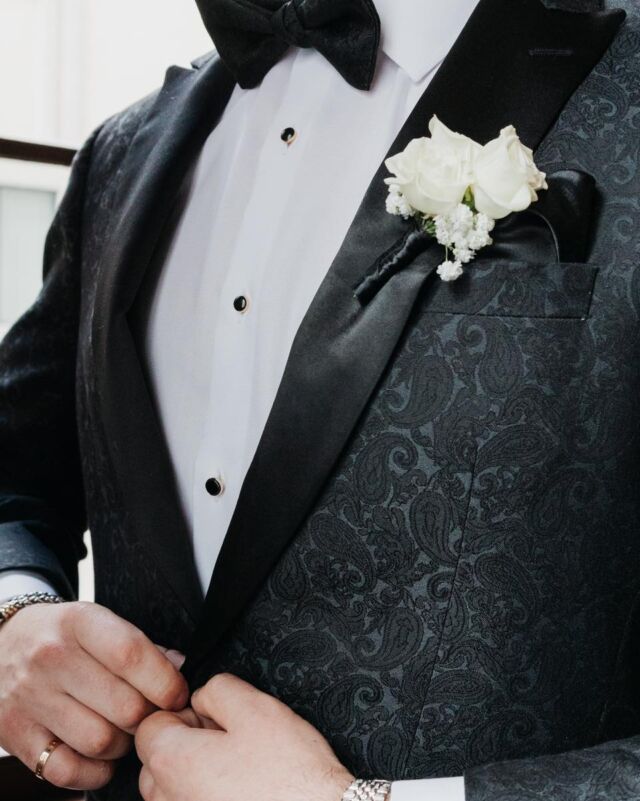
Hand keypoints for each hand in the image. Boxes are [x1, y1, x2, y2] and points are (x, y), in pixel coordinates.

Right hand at [0, 601, 187, 790]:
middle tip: (151, 714)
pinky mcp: (15, 734)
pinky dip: (94, 771)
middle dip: (149, 717)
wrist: (1, 643)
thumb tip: (179, 671)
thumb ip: (139, 648)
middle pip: (124, 706)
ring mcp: (30, 698)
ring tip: (122, 729)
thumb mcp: (97, 622)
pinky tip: (100, 755)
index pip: (131, 655)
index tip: (178, 694)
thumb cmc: (62, 635)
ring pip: (101, 741)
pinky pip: (67, 770)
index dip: (165, 681)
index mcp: (79, 622)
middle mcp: (51, 658)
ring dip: (123, 744)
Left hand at [135, 673, 352, 800]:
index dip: (183, 713)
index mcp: (171, 762)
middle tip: (231, 743)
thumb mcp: (255, 706)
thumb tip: (200, 698)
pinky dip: (209, 798)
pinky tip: (243, 793)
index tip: (212, 717)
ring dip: (194, 777)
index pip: (150, 725)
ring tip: (240, 771)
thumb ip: (215, 689)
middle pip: (156, 761)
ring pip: (172, 792)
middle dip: (186, 745)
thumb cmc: (290, 773)